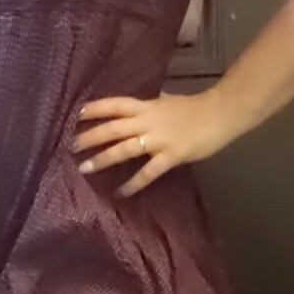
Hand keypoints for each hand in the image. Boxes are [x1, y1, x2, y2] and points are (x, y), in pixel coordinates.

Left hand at [72, 91, 246, 196]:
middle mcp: (149, 121)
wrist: (222, 114)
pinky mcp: (171, 156)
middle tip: (71, 145)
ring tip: (84, 168)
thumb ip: (149, 106)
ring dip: (103, 159)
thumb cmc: (195, 108)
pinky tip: (120, 192)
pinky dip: (133, 183)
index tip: (76, 114)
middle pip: (113, 128)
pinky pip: (148, 172)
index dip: (96, 108)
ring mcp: (159, 139)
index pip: (116, 105)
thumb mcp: (167, 101)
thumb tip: (134, 107)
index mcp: (147, 106)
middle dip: (91, 137)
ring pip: (125, 148)